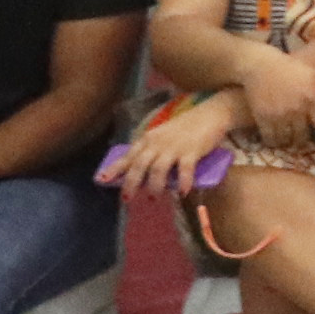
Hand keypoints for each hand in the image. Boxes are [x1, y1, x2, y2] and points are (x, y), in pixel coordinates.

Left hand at [114, 93, 239, 197]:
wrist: (211, 114)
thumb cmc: (187, 128)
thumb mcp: (163, 136)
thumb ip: (153, 151)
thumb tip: (143, 175)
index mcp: (149, 139)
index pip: (128, 155)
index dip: (115, 169)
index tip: (102, 179)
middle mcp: (158, 143)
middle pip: (139, 165)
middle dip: (131, 183)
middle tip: (127, 199)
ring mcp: (175, 147)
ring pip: (158, 169)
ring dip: (153, 186)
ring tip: (153, 198)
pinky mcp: (192, 151)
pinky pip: (185, 170)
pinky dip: (183, 182)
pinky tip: (183, 192)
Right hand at [234, 42, 314, 148]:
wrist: (261, 65)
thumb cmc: (290, 69)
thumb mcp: (314, 74)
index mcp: (312, 99)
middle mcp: (296, 109)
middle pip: (302, 137)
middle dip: (303, 143)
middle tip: (303, 145)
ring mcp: (279, 114)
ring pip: (285, 139)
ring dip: (288, 144)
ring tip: (288, 142)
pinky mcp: (262, 117)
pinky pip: (269, 137)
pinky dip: (273, 141)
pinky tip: (275, 139)